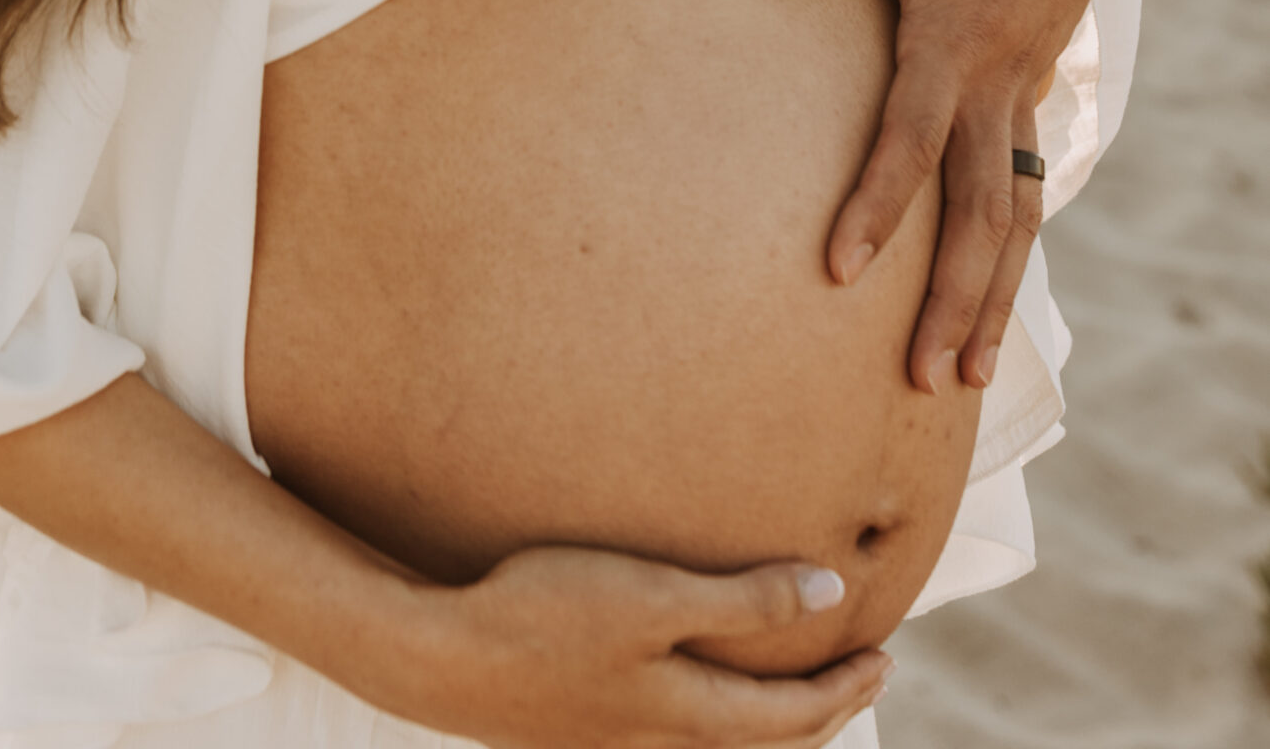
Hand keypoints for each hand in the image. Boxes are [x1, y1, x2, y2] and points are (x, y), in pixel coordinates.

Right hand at [395, 547, 889, 748]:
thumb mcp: (653, 595)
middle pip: (763, 738)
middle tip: (861, 676)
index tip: (885, 656)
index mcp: (688, 714)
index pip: (793, 715)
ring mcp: (618, 740)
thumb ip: (742, 597)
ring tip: (788, 683)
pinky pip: (676, 730)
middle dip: (820, 709)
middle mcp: (660, 740)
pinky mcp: (583, 726)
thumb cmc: (547, 616)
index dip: (846, 689)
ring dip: (768, 715)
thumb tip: (830, 594)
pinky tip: (694, 685)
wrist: (442, 660)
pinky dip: (715, 711)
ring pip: (719, 739)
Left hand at [741, 0, 1141, 392]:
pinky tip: (990, 291)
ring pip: (1013, 212)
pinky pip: (1024, 181)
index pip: (910, 141)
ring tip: (967, 371)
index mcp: (952, 37)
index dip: (875, 207)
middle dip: (952, 297)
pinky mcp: (1033, 85)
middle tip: (924, 376)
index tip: (838, 270)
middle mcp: (996, 79)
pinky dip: (1010, 243)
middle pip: (977, 211)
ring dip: (992, 294)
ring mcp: (1023, 87)